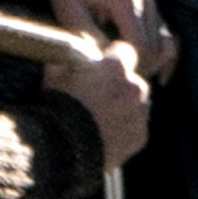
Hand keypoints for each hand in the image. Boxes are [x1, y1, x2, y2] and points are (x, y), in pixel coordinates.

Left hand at [46, 0, 179, 81]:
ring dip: (149, 68)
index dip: (126, 70)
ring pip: (165, 49)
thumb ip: (88, 40)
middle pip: (153, 52)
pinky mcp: (153, 13)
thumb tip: (106, 64)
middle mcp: (144, 1)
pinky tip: (154, 77)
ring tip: (123, 75)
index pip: (139, 49)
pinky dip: (163, 62)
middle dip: (136, 71)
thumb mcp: (70, 16)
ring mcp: (151, 6)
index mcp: (126, 1)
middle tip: (111, 79)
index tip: (106, 77)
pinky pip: (169, 42)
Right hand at [56, 36, 152, 169]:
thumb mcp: (58, 72)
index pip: (125, 52)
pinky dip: (124, 132)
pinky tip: (104, 137)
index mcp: (116, 67)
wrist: (61, 149)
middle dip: (120, 88)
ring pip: (135, 106)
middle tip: (99, 100)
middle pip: (133, 81)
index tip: (103, 70)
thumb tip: (77, 50)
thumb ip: (73, 57)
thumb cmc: (57, 106)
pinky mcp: (140, 136)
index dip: (112, 60)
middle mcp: (134, 87)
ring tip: (100, 122)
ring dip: (123, 110)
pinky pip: (134, 129)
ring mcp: (139, 113)